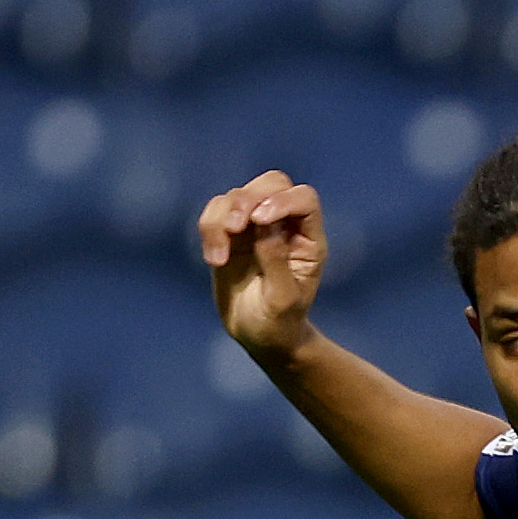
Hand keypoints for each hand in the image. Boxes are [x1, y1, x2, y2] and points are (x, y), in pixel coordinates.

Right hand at [198, 170, 325, 361]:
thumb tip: (263, 224)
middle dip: (249, 198)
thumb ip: (276, 259)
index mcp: (308, 239)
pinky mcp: (230, 233)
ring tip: (219, 257)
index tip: (259, 220)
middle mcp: (284, 225)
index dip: (282, 200)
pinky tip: (214, 260)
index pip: (303, 199)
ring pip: (237, 195)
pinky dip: (209, 229)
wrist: (259, 335)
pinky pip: (215, 212)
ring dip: (223, 218)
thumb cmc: (279, 322)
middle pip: (271, 183)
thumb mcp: (282, 298)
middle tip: (236, 227)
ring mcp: (256, 226)